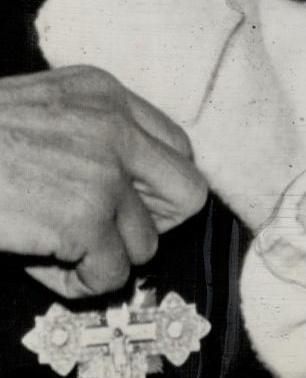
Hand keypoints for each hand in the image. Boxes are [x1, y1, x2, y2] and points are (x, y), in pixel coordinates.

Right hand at [0, 65, 207, 298]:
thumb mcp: (46, 106)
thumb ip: (95, 130)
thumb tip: (131, 185)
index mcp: (107, 94)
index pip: (178, 148)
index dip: (155, 187)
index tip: (127, 205)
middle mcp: (116, 127)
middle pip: (188, 193)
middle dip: (154, 223)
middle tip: (111, 235)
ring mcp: (104, 173)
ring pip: (147, 243)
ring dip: (105, 257)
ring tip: (60, 248)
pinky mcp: (84, 219)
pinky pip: (112, 275)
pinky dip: (81, 283)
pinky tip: (46, 264)